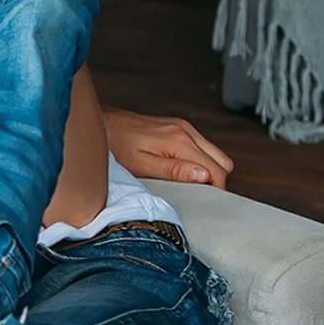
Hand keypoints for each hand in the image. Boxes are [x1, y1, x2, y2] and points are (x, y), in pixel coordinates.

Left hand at [101, 107, 233, 187]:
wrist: (101, 123)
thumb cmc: (116, 146)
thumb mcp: (141, 165)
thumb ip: (174, 171)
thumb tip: (204, 176)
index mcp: (180, 141)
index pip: (217, 170)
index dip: (216, 189)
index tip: (206, 202)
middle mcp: (186, 131)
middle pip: (222, 162)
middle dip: (216, 180)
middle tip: (198, 194)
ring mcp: (184, 127)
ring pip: (215, 154)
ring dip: (210, 170)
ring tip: (190, 184)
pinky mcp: (178, 126)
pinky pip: (203, 147)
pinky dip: (201, 161)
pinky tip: (184, 170)